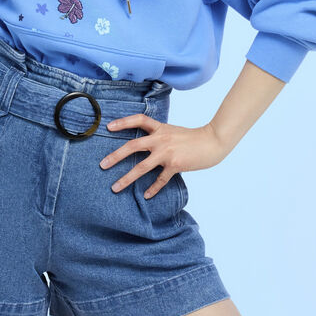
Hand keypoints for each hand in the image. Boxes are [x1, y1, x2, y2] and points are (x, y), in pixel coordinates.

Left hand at [99, 117, 226, 198]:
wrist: (212, 141)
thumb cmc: (193, 138)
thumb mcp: (173, 131)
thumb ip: (159, 135)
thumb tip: (147, 144)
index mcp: (160, 128)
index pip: (138, 120)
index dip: (123, 122)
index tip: (109, 126)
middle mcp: (161, 139)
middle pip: (133, 146)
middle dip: (116, 156)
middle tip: (102, 165)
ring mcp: (167, 153)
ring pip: (142, 167)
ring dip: (127, 178)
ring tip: (115, 187)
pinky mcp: (175, 165)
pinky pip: (160, 179)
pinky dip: (153, 188)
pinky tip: (146, 195)